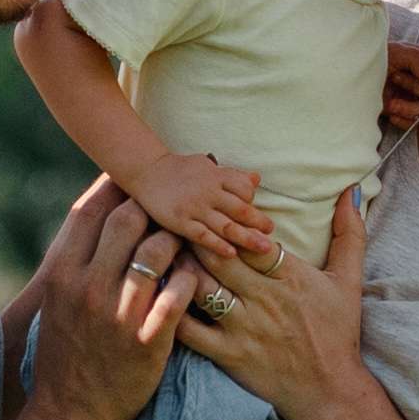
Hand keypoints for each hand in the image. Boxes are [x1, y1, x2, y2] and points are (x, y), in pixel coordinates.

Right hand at [19, 178, 199, 419]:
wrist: (71, 413)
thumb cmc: (66, 352)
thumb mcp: (57, 302)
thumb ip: (75, 260)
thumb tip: (96, 215)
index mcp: (61, 275)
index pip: (88, 211)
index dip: (113, 185)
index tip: (133, 176)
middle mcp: (86, 288)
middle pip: (126, 218)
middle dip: (152, 204)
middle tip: (172, 200)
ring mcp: (118, 314)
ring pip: (157, 249)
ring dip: (177, 236)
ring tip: (189, 235)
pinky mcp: (148, 340)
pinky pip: (179, 291)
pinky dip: (191, 275)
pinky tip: (197, 272)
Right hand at [137, 149, 281, 266]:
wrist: (146, 171)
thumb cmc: (180, 169)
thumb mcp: (207, 166)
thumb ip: (232, 175)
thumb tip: (257, 179)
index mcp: (216, 176)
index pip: (244, 190)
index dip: (253, 202)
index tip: (259, 216)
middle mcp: (208, 192)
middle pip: (240, 209)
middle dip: (258, 222)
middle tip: (272, 234)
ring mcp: (194, 208)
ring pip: (225, 225)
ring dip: (246, 237)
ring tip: (263, 248)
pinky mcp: (180, 222)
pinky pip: (203, 236)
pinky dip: (218, 245)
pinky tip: (232, 253)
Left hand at [172, 186, 365, 419]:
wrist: (330, 392)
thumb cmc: (339, 333)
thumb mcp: (349, 281)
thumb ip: (350, 234)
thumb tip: (352, 191)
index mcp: (291, 276)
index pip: (252, 239)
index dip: (228, 220)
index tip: (209, 205)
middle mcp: (265, 299)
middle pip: (219, 257)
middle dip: (193, 235)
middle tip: (171, 218)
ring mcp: (244, 328)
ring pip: (200, 287)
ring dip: (178, 266)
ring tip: (159, 249)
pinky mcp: (228, 354)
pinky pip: (190, 330)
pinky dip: (170, 309)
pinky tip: (156, 293)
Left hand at [381, 37, 418, 132]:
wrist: (349, 79)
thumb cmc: (373, 60)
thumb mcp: (394, 52)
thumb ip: (415, 58)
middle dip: (417, 86)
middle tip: (396, 79)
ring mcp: (413, 98)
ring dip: (409, 104)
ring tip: (390, 98)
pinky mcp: (403, 113)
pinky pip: (414, 122)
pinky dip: (402, 117)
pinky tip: (389, 110)